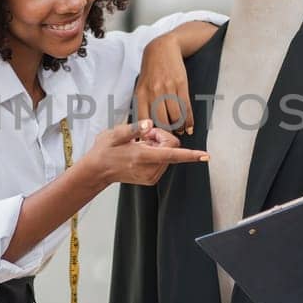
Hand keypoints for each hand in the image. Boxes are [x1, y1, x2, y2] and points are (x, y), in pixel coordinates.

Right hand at [85, 120, 208, 186]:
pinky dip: (156, 154)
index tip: (205, 155)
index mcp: (142, 156)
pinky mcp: (150, 179)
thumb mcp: (115, 134)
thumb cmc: (105, 150)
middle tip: (144, 135)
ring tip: (140, 143)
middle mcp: (149, 169)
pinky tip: (141, 151)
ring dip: (159, 146)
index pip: (172, 154)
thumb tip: (149, 124)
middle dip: (162, 138)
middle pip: (172, 149)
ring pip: (169, 155)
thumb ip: (134, 128)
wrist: (97, 171)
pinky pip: (163, 162)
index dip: (190, 154)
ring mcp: (150, 176)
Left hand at [136, 34, 194, 134]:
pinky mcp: (181, 85)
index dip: (147, 134)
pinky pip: (186, 108)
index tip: (151, 143)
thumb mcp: (140, 87)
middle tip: (169, 139)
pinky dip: (189, 120)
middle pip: (161, 122)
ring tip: (180, 131)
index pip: (143, 120)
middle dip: (166, 133)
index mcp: (140, 95)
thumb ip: (142, 105)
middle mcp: (153, 93)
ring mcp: (168, 89)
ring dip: (179, 128)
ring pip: (175, 117)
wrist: (162, 49)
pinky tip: (189, 127)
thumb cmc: (150, 72)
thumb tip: (141, 129)